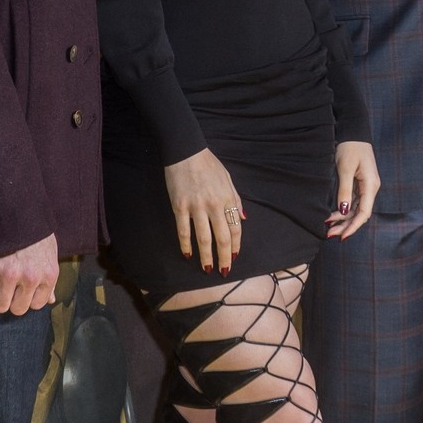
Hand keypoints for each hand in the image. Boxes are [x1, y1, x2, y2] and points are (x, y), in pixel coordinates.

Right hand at [0, 234, 59, 315]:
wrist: (16, 209)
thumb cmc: (36, 232)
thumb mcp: (50, 254)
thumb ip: (48, 279)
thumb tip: (51, 299)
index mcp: (49, 275)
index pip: (38, 304)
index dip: (29, 299)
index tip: (24, 291)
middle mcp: (31, 278)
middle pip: (18, 309)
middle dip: (12, 302)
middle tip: (8, 290)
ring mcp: (10, 274)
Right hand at [163, 149, 242, 273]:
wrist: (185, 152)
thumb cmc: (208, 165)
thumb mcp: (228, 180)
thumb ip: (236, 200)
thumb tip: (242, 219)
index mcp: (228, 199)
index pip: (235, 228)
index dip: (235, 245)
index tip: (234, 256)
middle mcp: (214, 205)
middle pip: (222, 237)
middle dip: (223, 257)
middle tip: (224, 271)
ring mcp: (196, 207)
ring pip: (203, 238)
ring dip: (206, 256)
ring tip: (207, 268)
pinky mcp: (179, 206)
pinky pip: (183, 230)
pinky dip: (186, 244)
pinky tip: (188, 255)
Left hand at [325, 141, 379, 239]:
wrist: (353, 132)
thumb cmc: (349, 147)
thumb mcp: (344, 168)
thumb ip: (344, 191)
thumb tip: (344, 211)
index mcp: (370, 185)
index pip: (364, 213)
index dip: (353, 226)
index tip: (341, 236)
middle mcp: (371, 188)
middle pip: (360, 214)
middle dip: (346, 226)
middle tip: (330, 235)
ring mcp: (366, 186)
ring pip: (356, 209)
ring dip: (343, 220)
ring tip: (328, 228)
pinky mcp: (359, 183)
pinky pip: (353, 202)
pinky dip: (343, 210)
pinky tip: (333, 216)